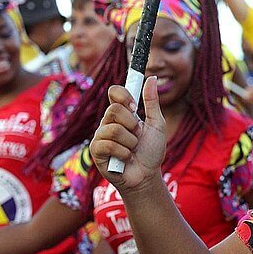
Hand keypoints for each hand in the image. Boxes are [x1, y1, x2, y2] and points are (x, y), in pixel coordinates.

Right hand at [90, 77, 165, 192]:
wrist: (147, 176)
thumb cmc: (152, 151)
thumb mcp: (156, 124)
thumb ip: (152, 102)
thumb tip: (152, 77)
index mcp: (122, 113)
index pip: (115, 92)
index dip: (124, 96)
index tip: (134, 106)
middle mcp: (109, 121)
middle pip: (114, 109)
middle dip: (132, 125)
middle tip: (137, 136)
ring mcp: (101, 136)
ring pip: (113, 128)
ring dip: (130, 142)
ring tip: (132, 149)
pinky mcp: (96, 150)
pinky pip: (108, 144)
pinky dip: (123, 153)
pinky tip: (125, 158)